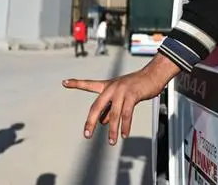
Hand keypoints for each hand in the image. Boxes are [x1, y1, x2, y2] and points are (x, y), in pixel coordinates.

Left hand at [62, 55, 179, 144]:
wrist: (152, 75)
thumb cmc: (136, 86)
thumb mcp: (121, 96)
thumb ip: (110, 108)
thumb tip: (102, 122)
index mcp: (107, 86)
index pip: (89, 84)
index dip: (76, 83)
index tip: (64, 82)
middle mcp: (111, 87)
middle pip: (97, 106)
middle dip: (91, 121)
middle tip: (87, 134)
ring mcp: (121, 90)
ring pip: (114, 113)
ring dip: (113, 129)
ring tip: (112, 141)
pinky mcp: (132, 94)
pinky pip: (127, 113)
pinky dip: (125, 125)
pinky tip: (124, 134)